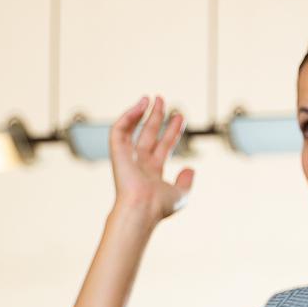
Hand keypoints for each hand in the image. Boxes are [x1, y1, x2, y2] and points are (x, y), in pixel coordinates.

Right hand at [109, 94, 195, 226]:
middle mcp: (138, 164)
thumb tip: (190, 168)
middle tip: (162, 100)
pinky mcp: (117, 153)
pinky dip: (127, 116)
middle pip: (148, 134)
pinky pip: (118, 129)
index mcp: (152, 173)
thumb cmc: (158, 206)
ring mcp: (127, 158)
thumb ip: (187, 182)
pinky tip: (140, 105)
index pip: (163, 146)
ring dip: (139, 113)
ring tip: (149, 98)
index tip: (180, 116)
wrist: (141, 209)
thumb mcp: (181, 195)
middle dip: (156, 117)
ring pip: (131, 130)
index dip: (171, 131)